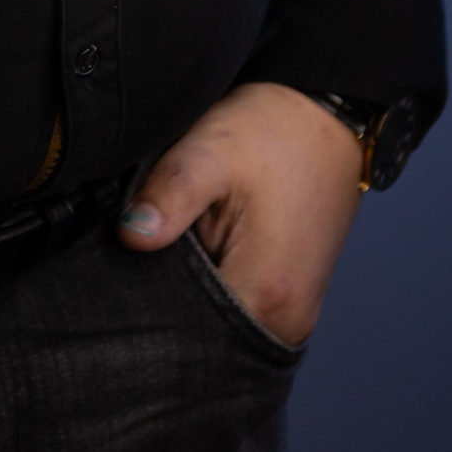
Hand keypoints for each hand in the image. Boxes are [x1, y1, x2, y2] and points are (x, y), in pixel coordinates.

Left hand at [116, 81, 363, 345]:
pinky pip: (239, 309)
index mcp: (267, 295)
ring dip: (192, 294)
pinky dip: (214, 287)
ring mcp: (295, 315)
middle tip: (144, 253)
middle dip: (169, 301)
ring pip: (221, 324)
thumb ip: (169, 195)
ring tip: (175, 245)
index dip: (148, 301)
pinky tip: (199, 250)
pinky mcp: (292, 299)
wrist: (327, 115)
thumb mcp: (211, 150)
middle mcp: (287, 322)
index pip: (188, 332)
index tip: (124, 272)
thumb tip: (128, 236)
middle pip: (205, 335)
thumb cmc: (273, 130)